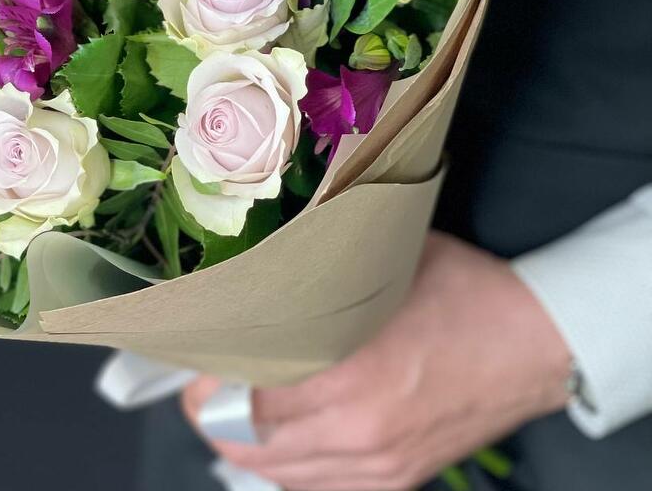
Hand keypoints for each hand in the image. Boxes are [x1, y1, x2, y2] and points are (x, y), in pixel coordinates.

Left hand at [182, 231, 572, 489]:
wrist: (533, 341)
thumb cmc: (458, 292)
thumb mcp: (381, 265)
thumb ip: (320, 275)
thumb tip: (264, 263)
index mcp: (350, 374)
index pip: (247, 394)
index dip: (210, 378)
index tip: (196, 357)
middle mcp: (359, 431)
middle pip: (253, 442)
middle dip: (214, 415)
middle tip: (200, 386)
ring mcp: (380, 464)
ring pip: (282, 474)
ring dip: (244, 447)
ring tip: (224, 415)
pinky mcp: (399, 478)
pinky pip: (321, 490)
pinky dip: (287, 471)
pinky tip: (274, 446)